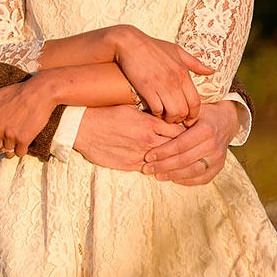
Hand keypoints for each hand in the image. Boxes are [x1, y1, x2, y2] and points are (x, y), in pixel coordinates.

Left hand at [0, 77, 54, 155]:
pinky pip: (20, 153)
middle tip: (10, 134)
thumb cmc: (17, 92)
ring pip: (7, 152)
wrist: (40, 92)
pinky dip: (23, 149)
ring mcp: (10, 135)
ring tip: (18, 137)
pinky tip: (26, 138)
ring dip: (12, 148)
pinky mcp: (24, 139)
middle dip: (1, 143)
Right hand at [71, 104, 185, 171]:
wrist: (84, 128)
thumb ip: (152, 115)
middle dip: (183, 148)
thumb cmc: (108, 114)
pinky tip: (161, 166)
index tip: (192, 134)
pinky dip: (156, 167)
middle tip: (191, 150)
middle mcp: (147, 140)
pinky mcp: (129, 165)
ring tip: (179, 160)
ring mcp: (139, 154)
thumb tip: (168, 116)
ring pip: (164, 160)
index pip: (179, 130)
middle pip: (175, 147)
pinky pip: (149, 168)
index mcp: (150, 124)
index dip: (187, 133)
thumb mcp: (133, 108)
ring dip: (170, 160)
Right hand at [109, 27, 212, 124]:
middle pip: (185, 110)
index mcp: (183, 73)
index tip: (189, 118)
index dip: (194, 114)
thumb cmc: (153, 47)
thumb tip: (212, 71)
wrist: (129, 43)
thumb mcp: (177, 51)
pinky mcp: (146, 88)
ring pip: (173, 113)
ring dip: (169, 118)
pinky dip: (156, 114)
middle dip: (181, 119)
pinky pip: (156, 109)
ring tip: (165, 117)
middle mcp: (175, 80)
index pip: (196, 101)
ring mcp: (161, 85)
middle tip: (176, 119)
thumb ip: (195, 63)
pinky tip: (154, 110)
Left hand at [143, 102, 237, 185]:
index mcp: (206, 130)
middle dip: (163, 166)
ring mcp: (218, 157)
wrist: (226, 121)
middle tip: (147, 169)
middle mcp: (214, 145)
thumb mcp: (192, 111)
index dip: (163, 152)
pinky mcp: (220, 166)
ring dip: (173, 175)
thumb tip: (154, 130)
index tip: (148, 156)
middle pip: (184, 160)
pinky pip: (202, 178)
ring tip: (157, 176)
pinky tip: (173, 179)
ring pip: (193, 171)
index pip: (180, 145)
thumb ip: (177, 120)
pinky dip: (187, 181)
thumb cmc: (204, 115)